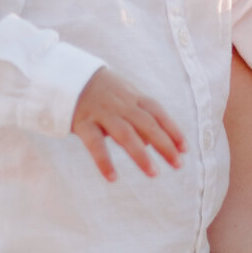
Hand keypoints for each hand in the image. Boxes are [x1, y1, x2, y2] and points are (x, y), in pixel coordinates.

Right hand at [71, 67, 185, 180]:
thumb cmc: (101, 91)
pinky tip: (112, 178)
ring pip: (126, 134)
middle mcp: (121, 104)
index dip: (173, 130)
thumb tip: (153, 143)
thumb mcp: (123, 97)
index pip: (158, 113)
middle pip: (147, 125)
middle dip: (165, 145)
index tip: (185, 149)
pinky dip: (104, 161)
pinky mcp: (83, 122)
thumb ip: (139, 117)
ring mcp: (102, 113)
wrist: (66, 74)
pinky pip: (95, 144)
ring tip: (154, 174)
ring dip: (141, 155)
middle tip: (178, 165)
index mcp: (132, 97)